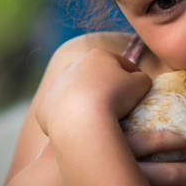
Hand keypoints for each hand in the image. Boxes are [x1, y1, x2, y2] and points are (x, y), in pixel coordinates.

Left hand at [36, 48, 152, 137]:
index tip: (139, 91)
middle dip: (105, 87)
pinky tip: (82, 129)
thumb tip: (139, 80)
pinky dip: (71, 119)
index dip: (133, 76)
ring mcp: (56, 86)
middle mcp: (72, 66)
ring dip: (86, 102)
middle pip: (95, 77)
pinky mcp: (44, 108)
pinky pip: (62, 113)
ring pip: (75, 94)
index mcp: (97, 55)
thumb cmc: (115, 97)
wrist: (82, 121)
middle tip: (119, 105)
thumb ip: (142, 78)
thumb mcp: (141, 84)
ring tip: (99, 119)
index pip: (120, 64)